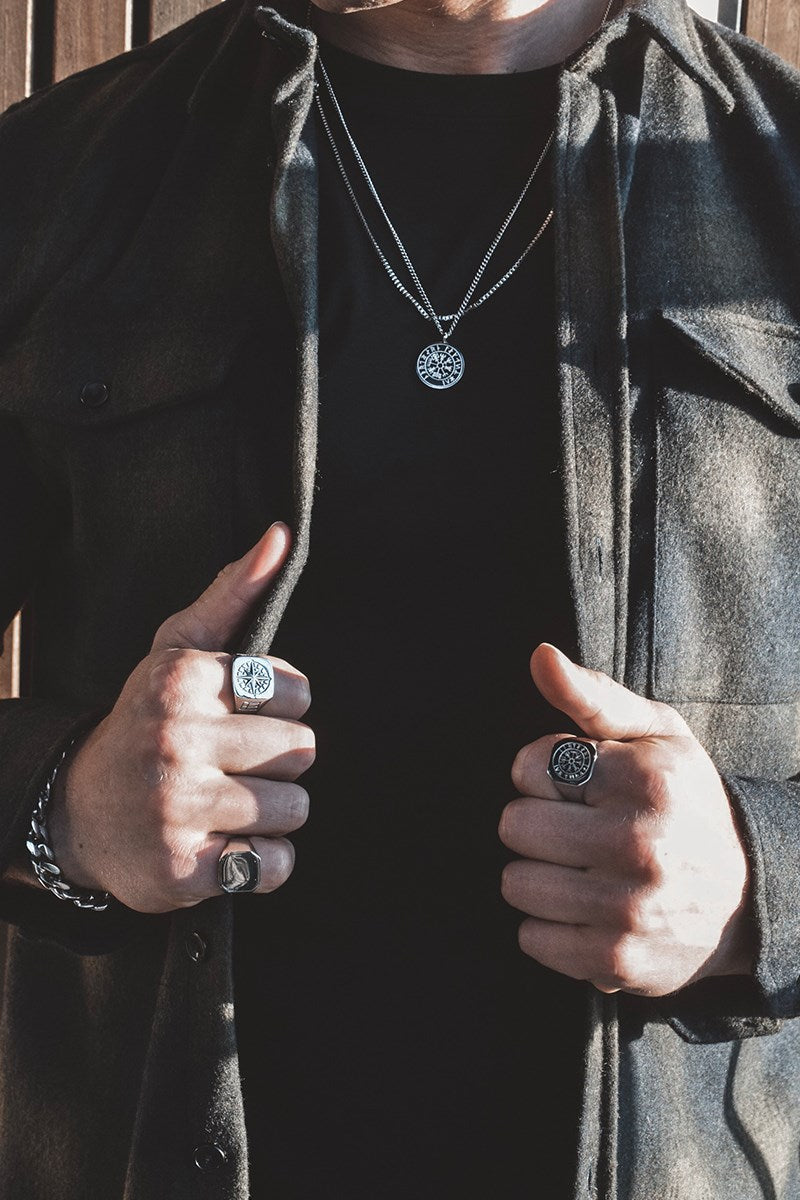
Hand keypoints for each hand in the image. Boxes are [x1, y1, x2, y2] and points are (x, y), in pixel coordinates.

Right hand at [46, 522, 314, 912]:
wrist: (80, 811)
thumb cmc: (149, 721)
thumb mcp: (178, 650)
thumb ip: (233, 592)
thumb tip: (281, 535)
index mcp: (180, 681)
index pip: (296, 692)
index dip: (281, 709)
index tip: (244, 718)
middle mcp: (176, 742)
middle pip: (302, 751)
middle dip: (278, 761)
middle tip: (235, 766)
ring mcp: (177, 809)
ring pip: (296, 808)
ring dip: (272, 813)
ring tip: (228, 805)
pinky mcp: (184, 871)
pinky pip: (276, 864)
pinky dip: (262, 862)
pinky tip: (226, 845)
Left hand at [499, 644, 754, 995]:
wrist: (750, 894)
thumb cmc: (685, 800)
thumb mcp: (655, 734)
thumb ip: (592, 695)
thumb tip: (539, 656)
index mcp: (644, 778)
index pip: (529, 766)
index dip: (544, 774)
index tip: (577, 786)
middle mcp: (639, 842)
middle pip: (514, 825)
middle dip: (537, 823)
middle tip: (577, 830)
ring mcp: (629, 907)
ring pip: (516, 884)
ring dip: (539, 877)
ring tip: (581, 870)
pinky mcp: (619, 961)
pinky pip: (532, 940)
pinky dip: (549, 927)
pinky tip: (585, 910)